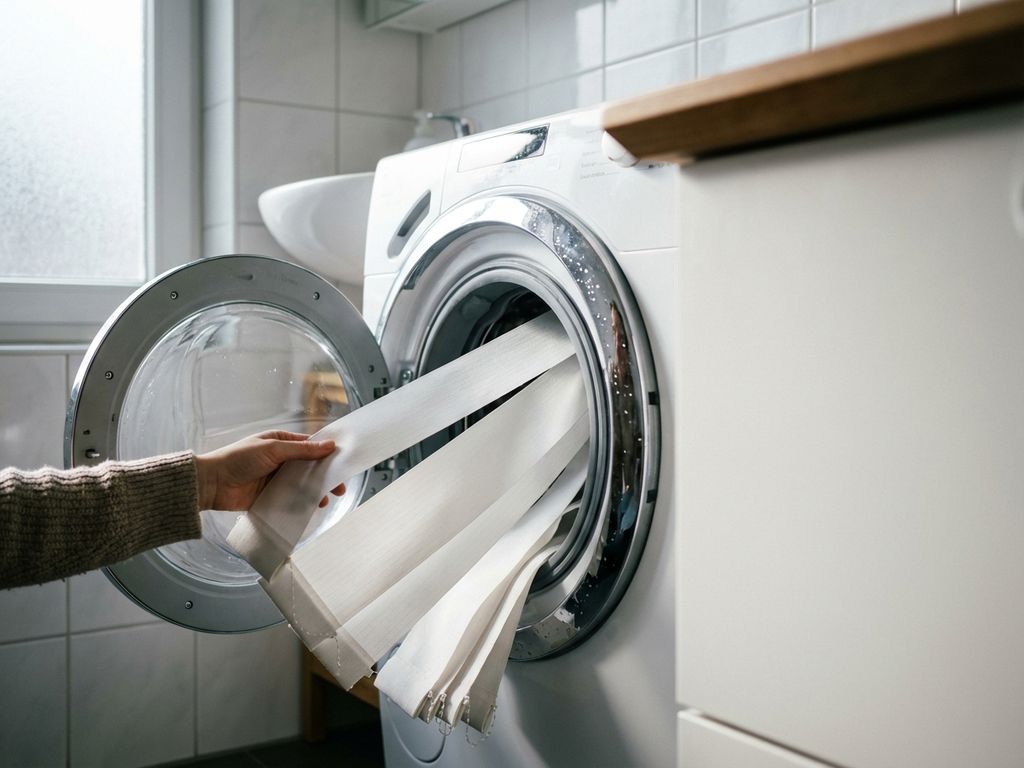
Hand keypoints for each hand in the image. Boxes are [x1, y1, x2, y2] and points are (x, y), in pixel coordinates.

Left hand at [194, 430, 345, 510]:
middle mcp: (280, 460)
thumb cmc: (239, 459)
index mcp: (280, 442)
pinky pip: (290, 499)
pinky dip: (301, 503)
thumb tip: (329, 445)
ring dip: (314, 491)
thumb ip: (302, 450)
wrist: (212, 484)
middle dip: (325, 477)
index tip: (343, 462)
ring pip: (302, 485)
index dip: (326, 454)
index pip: (309, 446)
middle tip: (340, 487)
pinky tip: (310, 508)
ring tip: (325, 500)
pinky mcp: (270, 496)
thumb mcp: (273, 449)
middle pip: (309, 468)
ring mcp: (275, 479)